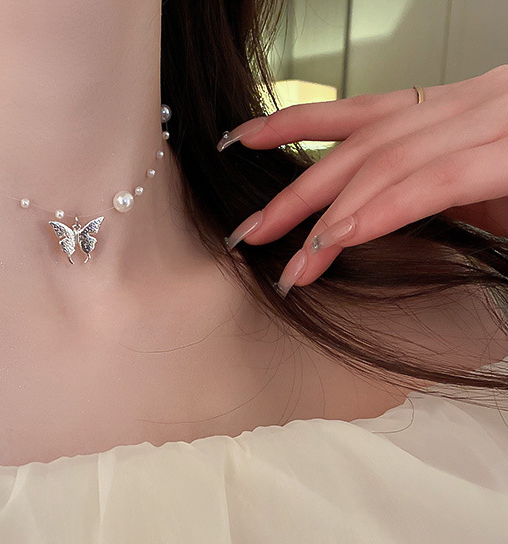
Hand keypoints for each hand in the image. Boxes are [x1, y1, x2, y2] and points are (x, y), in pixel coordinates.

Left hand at [218, 65, 507, 297]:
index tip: (242, 141)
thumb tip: (364, 219)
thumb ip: (429, 189)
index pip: (365, 112)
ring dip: (331, 214)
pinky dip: (384, 209)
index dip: (297, 124)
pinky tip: (341, 237)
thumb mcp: (484, 188)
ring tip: (292, 260)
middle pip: (364, 142)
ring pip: (390, 159)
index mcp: (460, 110)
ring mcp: (499, 120)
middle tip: (252, 231)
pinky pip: (438, 179)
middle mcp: (475, 102)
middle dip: (298, 190)